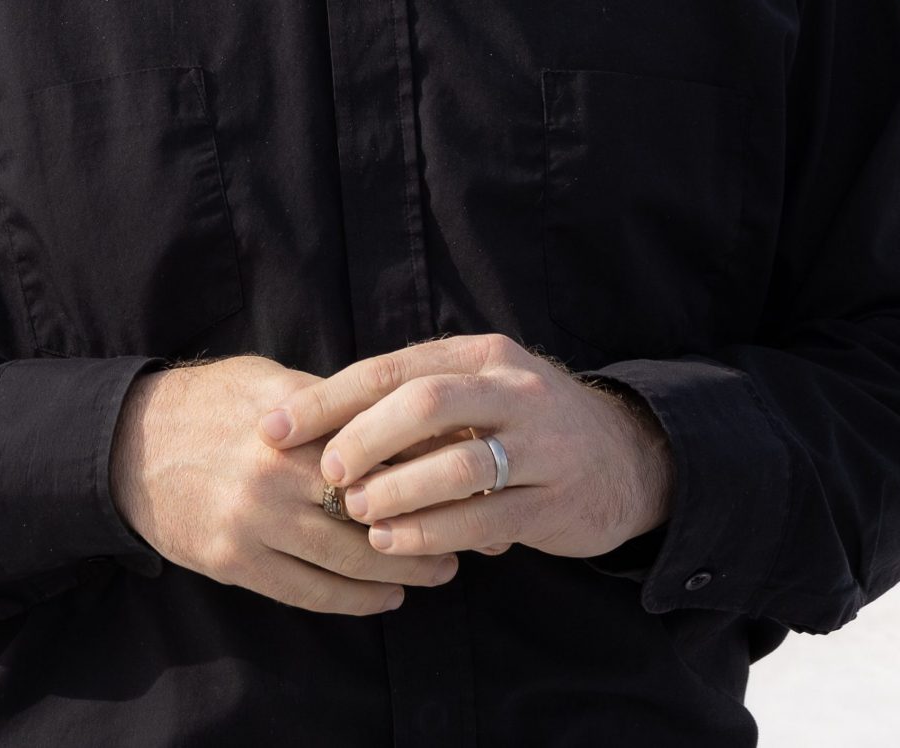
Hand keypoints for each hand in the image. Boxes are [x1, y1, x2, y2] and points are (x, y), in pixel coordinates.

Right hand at [110, 355, 459, 614]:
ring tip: (442, 570)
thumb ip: (328, 400)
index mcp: (290, 420)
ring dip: (402, 569)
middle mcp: (273, 472)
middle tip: (473, 533)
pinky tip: (386, 596)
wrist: (126, 444)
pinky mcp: (232, 561)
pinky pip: (306, 591)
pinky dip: (353, 599)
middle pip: (372, 506)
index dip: (430, 461)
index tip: (470, 470)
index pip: (378, 443)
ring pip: (346, 558)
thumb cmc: (207, 402)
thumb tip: (402, 412)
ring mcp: (251, 521)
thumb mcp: (267, 380)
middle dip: (428, 521)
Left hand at [256, 334, 672, 561]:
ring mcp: (540, 446)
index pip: (391, 368)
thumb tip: (311, 420)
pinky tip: (393, 544)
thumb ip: (412, 400)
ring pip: (457, 463)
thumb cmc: (522, 425)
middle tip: (325, 473)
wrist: (625, 458)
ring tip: (356, 513)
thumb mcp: (476, 391)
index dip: (327, 399)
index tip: (274, 428)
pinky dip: (432, 533)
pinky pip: (484, 519)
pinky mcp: (555, 502)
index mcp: (480, 355)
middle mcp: (513, 390)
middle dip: (363, 438)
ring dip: (397, 491)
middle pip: (425, 403)